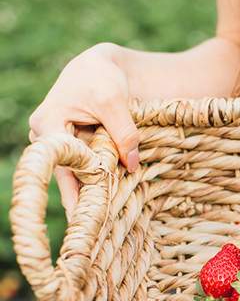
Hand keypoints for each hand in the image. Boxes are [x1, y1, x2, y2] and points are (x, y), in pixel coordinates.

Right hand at [28, 43, 138, 217]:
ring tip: (103, 227)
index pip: (61, 163)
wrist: (100, 67)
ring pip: (76, 175)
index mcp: (49, 124)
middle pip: (66, 175)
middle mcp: (46, 138)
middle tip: (95, 233)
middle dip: (81, 201)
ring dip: (92, 195)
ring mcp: (59, 145)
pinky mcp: (74, 148)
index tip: (85, 215)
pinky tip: (110, 207)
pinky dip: (98, 184)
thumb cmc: (101, 78)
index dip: (74, 189)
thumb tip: (132, 166)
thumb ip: (123, 133)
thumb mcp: (114, 102)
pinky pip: (84, 170)